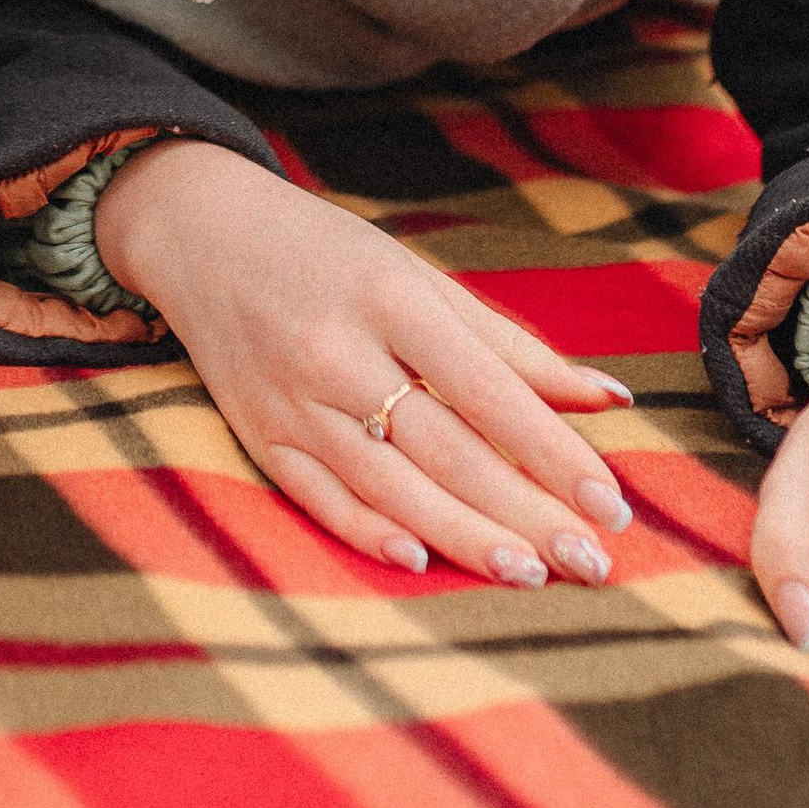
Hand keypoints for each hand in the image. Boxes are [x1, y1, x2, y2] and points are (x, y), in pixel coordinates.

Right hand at [95, 139, 633, 585]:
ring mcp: (292, 399)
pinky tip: (420, 560)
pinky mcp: (257, 434)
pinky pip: (318, 497)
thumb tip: (609, 399)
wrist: (200, 233)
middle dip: (525, 512)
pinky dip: (367, 531)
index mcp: (390, 299)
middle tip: (591, 561)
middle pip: (446, 449)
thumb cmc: (328, 253)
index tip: (608, 502)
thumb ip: (511, 344)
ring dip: (464, 536)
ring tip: (530, 574)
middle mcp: (338, 351)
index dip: (551, 451)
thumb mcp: (418, 276)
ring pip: (389, 486)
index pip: (486, 390)